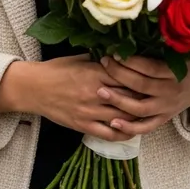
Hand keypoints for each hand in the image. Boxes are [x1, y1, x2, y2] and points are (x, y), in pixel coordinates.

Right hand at [0, 56, 138, 141]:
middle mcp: (95, 93)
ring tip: (148, 113)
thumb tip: (119, 55)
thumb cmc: (57, 69)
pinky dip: (122, 133)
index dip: (141, 78)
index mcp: (96, 73)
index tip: (151, 78)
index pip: (126, 76)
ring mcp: (89, 111)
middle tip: (155, 97)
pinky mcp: (82, 125)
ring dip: (136, 115)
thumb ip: (101, 59)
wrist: (34, 88)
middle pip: (127, 97)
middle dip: (143, 97)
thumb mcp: (80, 58)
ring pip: (121, 116)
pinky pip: (107, 133)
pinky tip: (131, 131)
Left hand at [96, 55, 189, 135]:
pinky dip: (129, 128)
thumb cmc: (188, 62)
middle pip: (141, 86)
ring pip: (140, 109)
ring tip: (101, 91)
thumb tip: (139, 32)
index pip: (150, 68)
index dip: (132, 61)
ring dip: (119, 101)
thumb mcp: (182, 51)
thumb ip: (164, 46)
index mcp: (175, 73)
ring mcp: (166, 108)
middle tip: (103, 63)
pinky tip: (112, 123)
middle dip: (119, 74)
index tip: (115, 52)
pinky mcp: (163, 119)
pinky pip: (145, 127)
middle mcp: (170, 92)